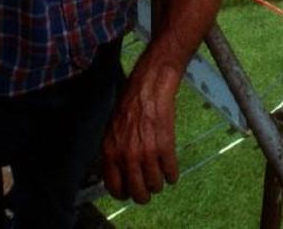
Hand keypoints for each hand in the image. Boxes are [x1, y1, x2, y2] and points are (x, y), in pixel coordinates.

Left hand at [99, 62, 180, 203]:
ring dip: (159, 184)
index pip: (114, 187)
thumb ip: (114, 152)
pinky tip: (171, 171)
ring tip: (161, 179)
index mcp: (110, 152)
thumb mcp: (112, 130)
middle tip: (148, 191)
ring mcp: (147, 152)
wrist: (149, 87)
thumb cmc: (130, 104)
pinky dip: (172, 175)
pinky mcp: (165, 146)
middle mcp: (127, 156)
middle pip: (137, 191)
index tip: (129, 193)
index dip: (123, 194)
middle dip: (143, 195)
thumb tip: (119, 172)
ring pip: (155, 184)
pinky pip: (170, 172)